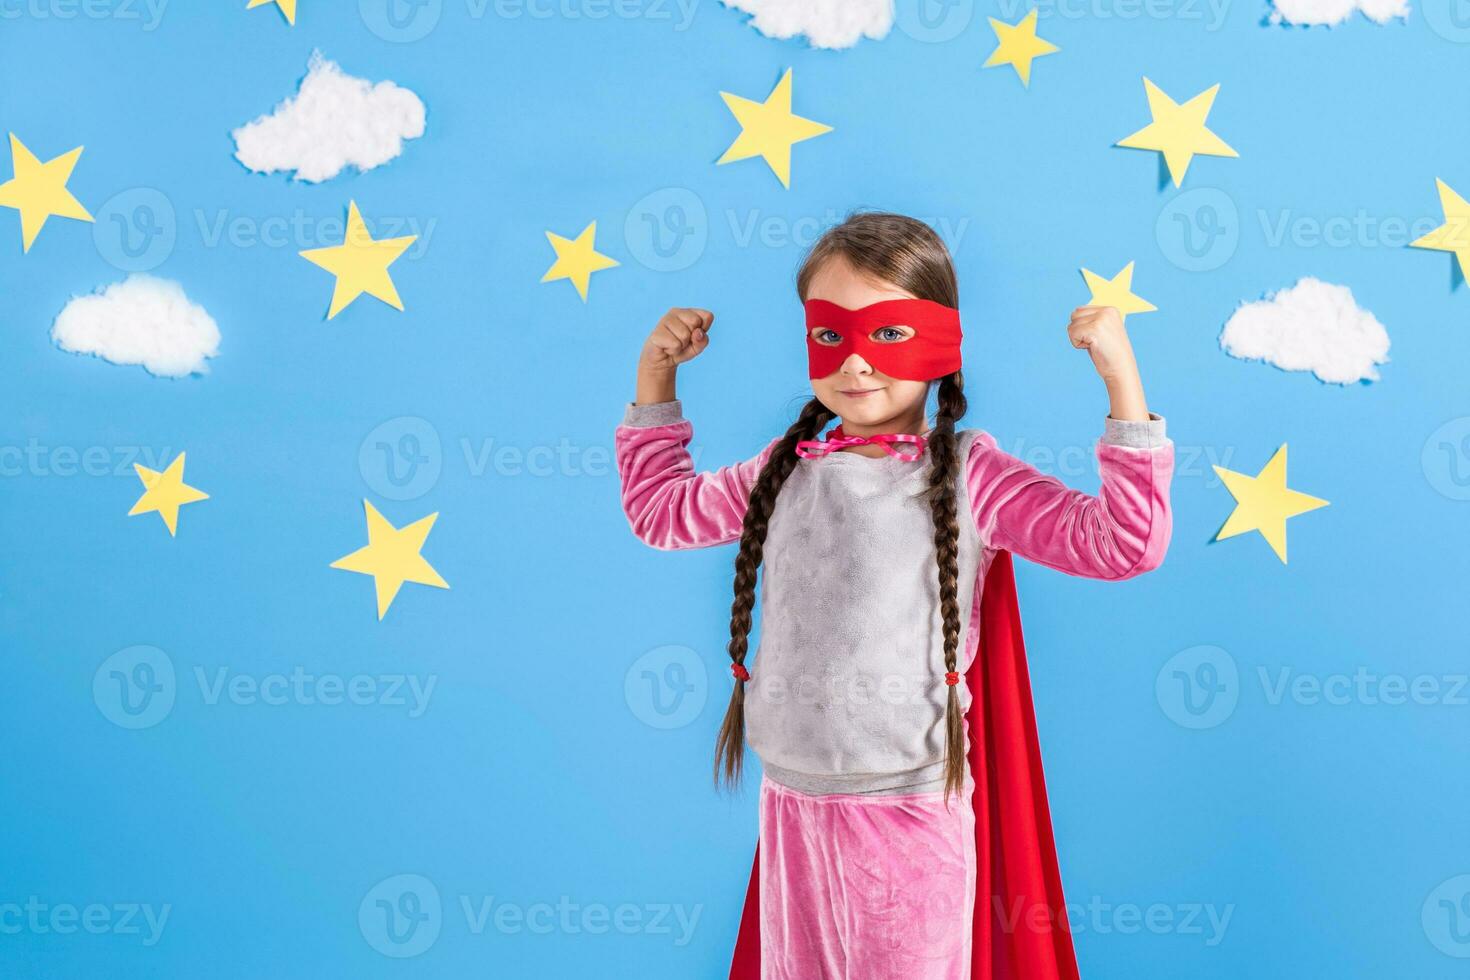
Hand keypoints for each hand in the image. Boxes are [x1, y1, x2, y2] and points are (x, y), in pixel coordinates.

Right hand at [641, 308, 713, 372]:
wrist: (663, 361)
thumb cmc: (682, 350)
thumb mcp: (698, 346)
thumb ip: (703, 339)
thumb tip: (697, 332)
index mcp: (688, 311)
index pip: (707, 316)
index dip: (704, 330)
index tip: (693, 335)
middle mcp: (675, 312)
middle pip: (695, 322)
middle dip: (691, 338)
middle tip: (682, 341)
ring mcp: (664, 321)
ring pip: (684, 335)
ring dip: (682, 346)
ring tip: (674, 345)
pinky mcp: (656, 333)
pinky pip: (675, 345)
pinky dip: (674, 351)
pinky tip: (667, 348)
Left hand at [1067, 306, 1149, 420]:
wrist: (1121, 369)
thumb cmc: (1109, 354)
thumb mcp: (1102, 331)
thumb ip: (1091, 320)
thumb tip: (1074, 313)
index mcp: (1110, 309)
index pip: (1080, 311)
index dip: (1082, 327)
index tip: (1096, 338)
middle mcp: (1106, 311)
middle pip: (1074, 316)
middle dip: (1078, 332)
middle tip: (1094, 343)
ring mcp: (1101, 319)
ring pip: (1072, 325)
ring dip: (1078, 339)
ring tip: (1094, 345)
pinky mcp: (1095, 329)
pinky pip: (1072, 333)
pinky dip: (1077, 344)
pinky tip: (1092, 348)